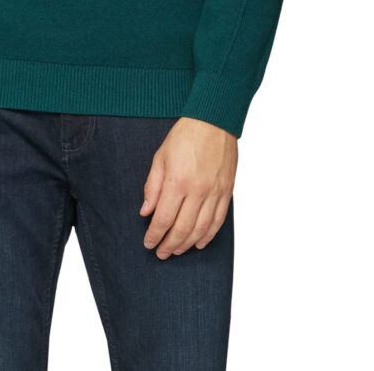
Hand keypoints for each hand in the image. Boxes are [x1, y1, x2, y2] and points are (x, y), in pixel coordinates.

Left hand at [139, 117, 237, 258]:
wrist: (214, 120)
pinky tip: (199, 242)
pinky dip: (208, 235)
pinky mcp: (227, 191)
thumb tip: (146, 212)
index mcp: (177, 181)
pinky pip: (218, 221)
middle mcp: (198, 191)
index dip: (155, 235)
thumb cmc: (184, 136)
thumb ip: (152, 187)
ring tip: (176, 251)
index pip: (164, 218)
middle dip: (169, 245)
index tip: (148, 243)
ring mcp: (214, 193)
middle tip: (161, 253)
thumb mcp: (160, 157)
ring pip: (201, 229)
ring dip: (187, 244)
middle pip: (182, 229)